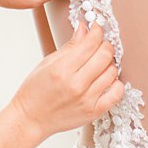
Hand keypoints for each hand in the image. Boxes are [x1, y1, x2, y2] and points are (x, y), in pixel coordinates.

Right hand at [12, 23, 121, 141]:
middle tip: (99, 44)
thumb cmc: (35, 91)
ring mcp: (86, 100)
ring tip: (100, 64)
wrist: (31, 119)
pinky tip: (107, 80)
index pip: (90, 43)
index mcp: (62, 69)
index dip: (97, 31)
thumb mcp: (47, 63)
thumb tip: (84, 28)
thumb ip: (70, 46)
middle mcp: (76, 85)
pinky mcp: (93, 112)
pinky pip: (116, 94)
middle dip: (105, 45)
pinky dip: (116, 84)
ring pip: (112, 72)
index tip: (96, 28)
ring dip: (109, 64)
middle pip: (105, 55)